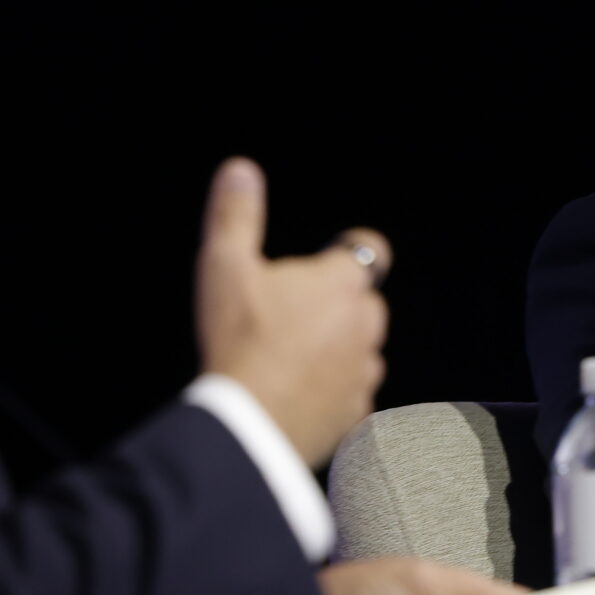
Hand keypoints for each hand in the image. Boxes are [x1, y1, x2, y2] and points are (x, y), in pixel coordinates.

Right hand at [196, 157, 389, 465]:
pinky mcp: (356, 411)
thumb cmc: (238, 340)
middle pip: (363, 302)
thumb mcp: (225, 267)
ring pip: (359, 349)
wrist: (249, 424)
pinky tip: (295, 394)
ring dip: (335, 349)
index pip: (369, 249)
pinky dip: (331, 390)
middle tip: (288, 316)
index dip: (350, 250)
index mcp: (341, 284)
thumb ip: (236, 215)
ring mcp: (364, 371)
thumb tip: (241, 170)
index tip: (326, 260)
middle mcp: (365, 324)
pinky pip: (350, 392)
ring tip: (287, 359)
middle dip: (336, 304)